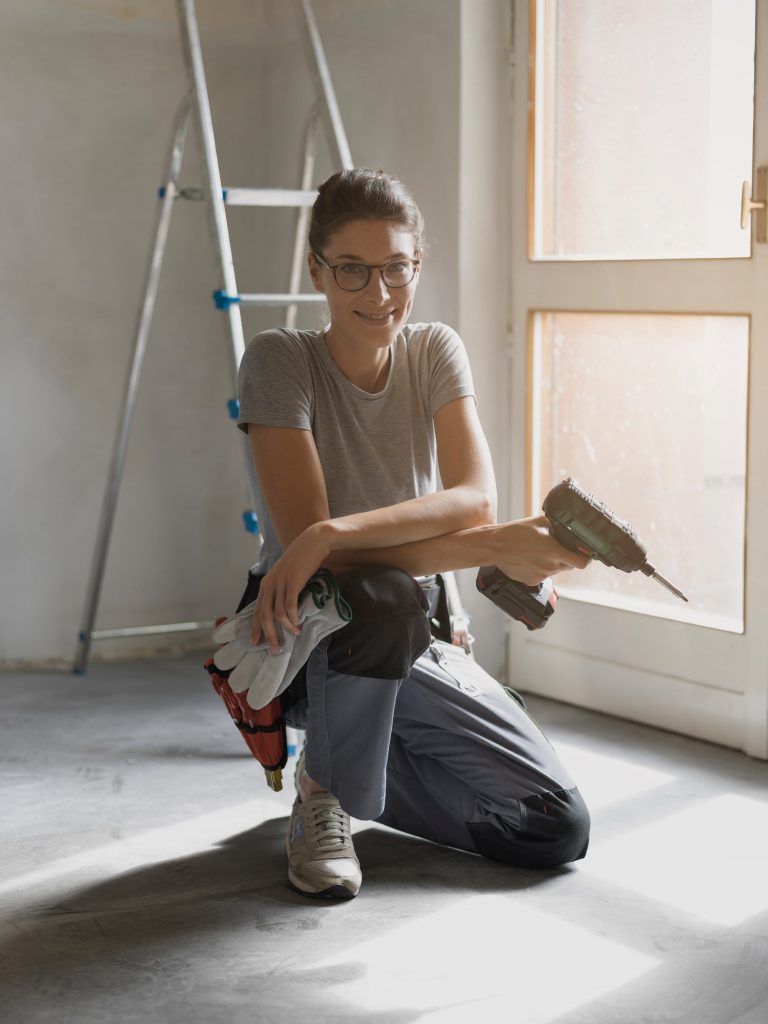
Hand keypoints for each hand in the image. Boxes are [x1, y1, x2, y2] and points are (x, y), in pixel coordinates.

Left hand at [251, 522, 330, 651]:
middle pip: (264, 616)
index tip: (255, 642)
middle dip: (268, 635)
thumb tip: (284, 611)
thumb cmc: (302, 560)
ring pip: (277, 613)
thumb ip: (282, 590)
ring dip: (285, 628)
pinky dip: (293, 618)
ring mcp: (280, 582)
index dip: (255, 628)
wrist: (313, 542)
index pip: (257, 611)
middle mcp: (269, 584)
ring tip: (294, 635)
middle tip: (276, 648)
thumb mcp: (287, 575)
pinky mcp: (292, 581)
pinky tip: (298, 624)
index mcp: (266, 584)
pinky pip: (290, 606)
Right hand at [491, 515, 591, 586]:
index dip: (586, 558)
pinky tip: (530, 559)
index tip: (585, 554)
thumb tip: (566, 524)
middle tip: (557, 548)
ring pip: (555, 570)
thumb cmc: (514, 533)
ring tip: (538, 552)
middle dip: (567, 558)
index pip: (581, 562)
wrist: (494, 547)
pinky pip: (542, 575)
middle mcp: (549, 566)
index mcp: (554, 551)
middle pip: (569, 566)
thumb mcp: (539, 522)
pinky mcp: (531, 581)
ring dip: (553, 562)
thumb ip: (556, 525)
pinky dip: (540, 568)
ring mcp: (540, 575)